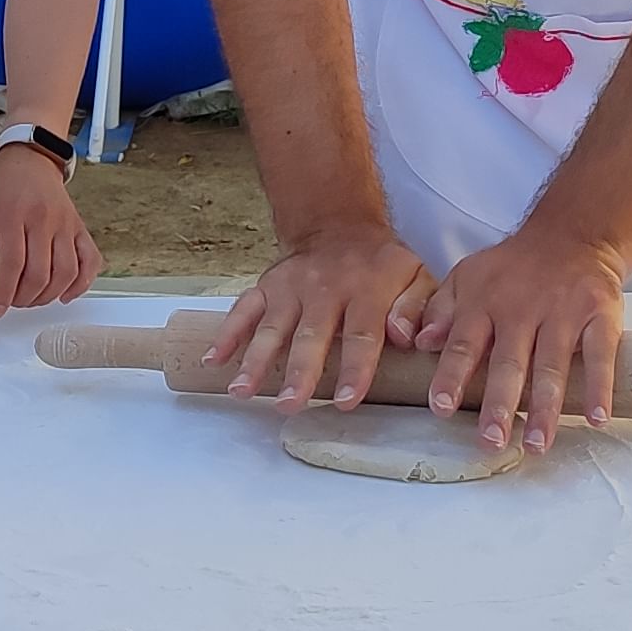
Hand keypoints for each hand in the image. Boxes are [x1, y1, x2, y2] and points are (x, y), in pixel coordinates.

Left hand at [0, 145, 99, 314]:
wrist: (31, 159)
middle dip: (24, 299)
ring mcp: (65, 224)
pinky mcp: (80, 227)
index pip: (12, 264)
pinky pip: (89, 261)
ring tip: (34, 299)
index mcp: (13, 215)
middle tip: (13, 303)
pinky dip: (81, 284)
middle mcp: (43, 220)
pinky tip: (65, 294)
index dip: (4, 293)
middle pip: (39, 273)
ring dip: (49, 296)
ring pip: (65, 272)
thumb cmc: (5, 187)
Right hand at [203, 223, 430, 412]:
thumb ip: (417, 308)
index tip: (346, 400)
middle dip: (298, 371)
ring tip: (243, 391)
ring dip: (255, 359)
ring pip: (272, 326)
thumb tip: (407, 338)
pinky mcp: (267, 286)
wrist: (341, 226)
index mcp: (367, 289)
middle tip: (288, 404)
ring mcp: (292, 287)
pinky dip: (227, 334)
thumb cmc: (382, 265)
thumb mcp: (416, 277)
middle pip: (311, 334)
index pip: (362, 333)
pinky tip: (214, 360)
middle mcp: (325, 288)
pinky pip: (244, 309)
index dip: (354, 368)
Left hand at [418, 221, 625, 450]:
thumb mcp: (468, 277)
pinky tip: (596, 418)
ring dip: (544, 408)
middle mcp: (522, 308)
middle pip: (509, 362)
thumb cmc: (514, 268)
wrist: (573, 235)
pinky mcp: (600, 315)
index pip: (463, 343)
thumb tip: (419, 343)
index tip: (441, 408)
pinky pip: (600, 355)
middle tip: (491, 440)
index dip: (451, 376)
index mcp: (485, 302)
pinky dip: (599, 387)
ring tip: (536, 444)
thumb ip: (440, 311)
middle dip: (499, 403)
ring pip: (552, 365)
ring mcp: (563, 311)